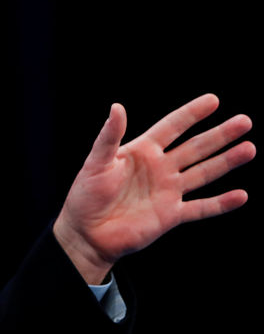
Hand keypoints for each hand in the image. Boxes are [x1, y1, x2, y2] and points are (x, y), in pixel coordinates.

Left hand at [53, 94, 254, 283]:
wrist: (86, 233)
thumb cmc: (86, 194)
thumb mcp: (96, 162)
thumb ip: (109, 136)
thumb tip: (117, 106)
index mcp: (142, 151)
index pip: (172, 127)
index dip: (191, 114)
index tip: (213, 100)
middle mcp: (159, 168)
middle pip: (195, 147)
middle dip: (219, 135)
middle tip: (244, 121)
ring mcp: (168, 191)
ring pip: (204, 173)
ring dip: (226, 162)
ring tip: (249, 148)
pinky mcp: (171, 215)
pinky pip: (201, 208)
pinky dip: (221, 203)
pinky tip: (241, 195)